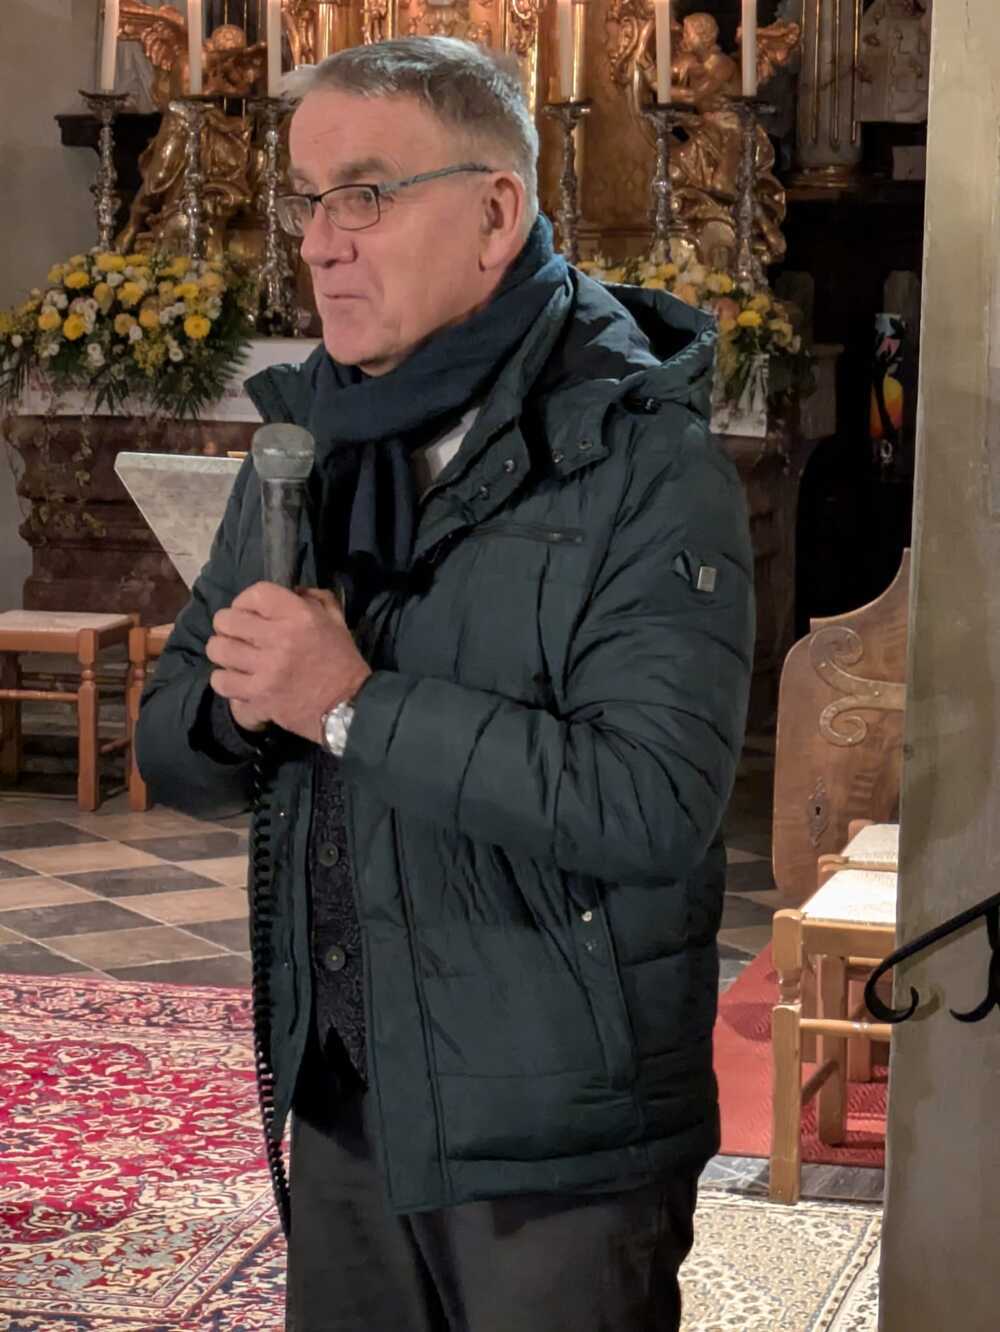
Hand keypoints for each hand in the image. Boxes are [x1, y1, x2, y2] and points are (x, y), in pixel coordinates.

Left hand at [206, 582, 371, 743]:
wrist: (349, 706)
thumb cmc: (342, 661)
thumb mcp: (336, 621)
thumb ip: (315, 599)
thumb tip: (291, 590)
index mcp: (299, 616)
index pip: (255, 594)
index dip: (244, 600)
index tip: (248, 612)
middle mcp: (279, 638)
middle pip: (228, 620)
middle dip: (227, 625)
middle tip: (236, 635)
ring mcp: (266, 669)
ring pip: (219, 649)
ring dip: (222, 651)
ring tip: (232, 657)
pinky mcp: (258, 696)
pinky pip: (220, 681)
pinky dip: (223, 679)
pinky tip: (235, 679)